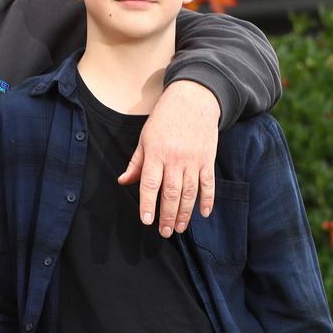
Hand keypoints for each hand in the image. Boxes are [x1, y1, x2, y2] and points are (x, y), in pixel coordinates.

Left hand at [119, 80, 220, 236]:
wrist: (193, 100)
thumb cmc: (164, 120)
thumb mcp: (145, 138)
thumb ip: (136, 163)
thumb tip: (123, 182)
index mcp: (155, 153)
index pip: (149, 183)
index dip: (147, 203)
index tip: (146, 220)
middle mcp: (175, 159)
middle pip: (171, 193)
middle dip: (168, 215)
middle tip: (165, 232)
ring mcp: (193, 160)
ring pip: (190, 192)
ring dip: (185, 213)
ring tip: (180, 228)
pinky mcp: (208, 160)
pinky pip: (209, 184)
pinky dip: (207, 200)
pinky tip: (203, 213)